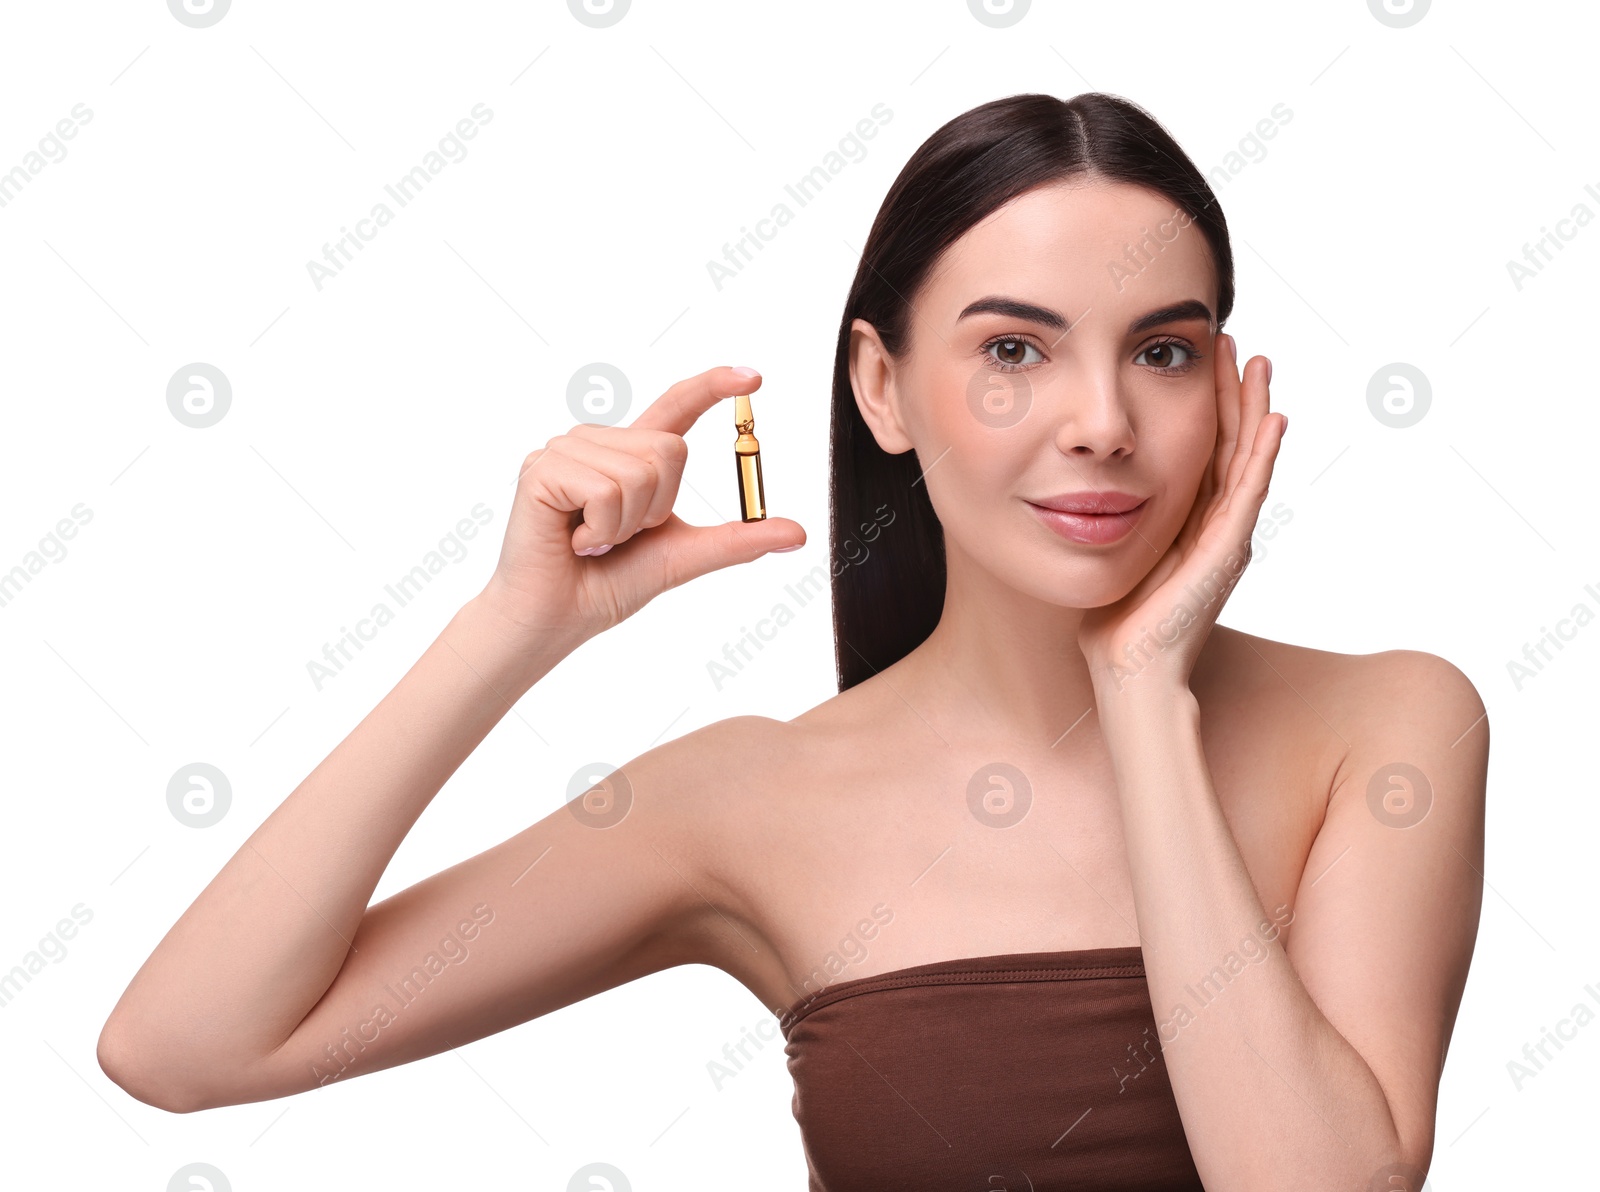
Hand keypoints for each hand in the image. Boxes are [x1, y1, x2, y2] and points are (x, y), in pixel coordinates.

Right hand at [479, 365, 804, 644]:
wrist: (557, 618)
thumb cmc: (609, 584)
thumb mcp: (685, 556)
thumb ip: (737, 540)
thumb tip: (798, 533)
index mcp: (633, 455)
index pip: (679, 405)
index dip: (715, 387)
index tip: (754, 377)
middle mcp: (600, 442)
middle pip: (670, 449)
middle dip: (657, 509)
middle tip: (620, 537)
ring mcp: (568, 450)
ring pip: (639, 472)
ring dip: (626, 525)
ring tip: (593, 540)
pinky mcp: (543, 468)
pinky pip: (605, 490)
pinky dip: (601, 531)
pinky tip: (575, 541)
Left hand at [1077, 335, 1286, 695]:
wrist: (1127, 673)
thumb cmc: (1111, 626)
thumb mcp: (1110, 552)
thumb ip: (1109, 520)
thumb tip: (1080, 487)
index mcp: (1187, 525)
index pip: (1202, 453)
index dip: (1204, 407)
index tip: (1199, 361)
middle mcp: (1214, 528)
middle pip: (1231, 446)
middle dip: (1232, 395)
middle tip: (1233, 343)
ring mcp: (1225, 540)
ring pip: (1248, 460)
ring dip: (1253, 410)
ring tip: (1257, 362)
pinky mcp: (1226, 554)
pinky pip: (1250, 494)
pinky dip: (1263, 456)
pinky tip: (1273, 419)